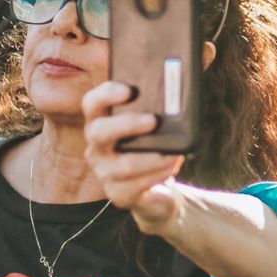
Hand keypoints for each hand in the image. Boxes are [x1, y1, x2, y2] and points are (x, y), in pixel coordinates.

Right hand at [81, 81, 185, 234]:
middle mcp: (97, 147)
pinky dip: (157, 176)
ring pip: (124, 165)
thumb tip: (183, 83)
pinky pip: (136, 187)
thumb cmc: (153, 148)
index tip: (128, 89)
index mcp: (102, 123)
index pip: (92, 104)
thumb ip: (159, 107)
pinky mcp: (118, 194)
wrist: (157, 189)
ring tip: (174, 154)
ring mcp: (105, 172)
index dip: (106, 94)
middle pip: (99, 132)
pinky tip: (171, 168)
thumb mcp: (154, 127)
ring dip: (151, 158)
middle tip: (153, 120)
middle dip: (126, 124)